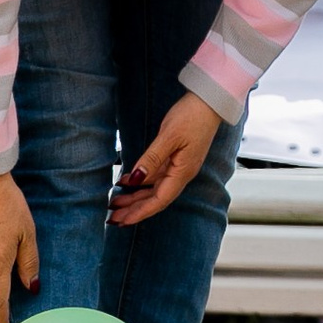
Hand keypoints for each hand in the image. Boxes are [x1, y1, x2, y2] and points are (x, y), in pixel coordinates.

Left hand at [108, 93, 223, 226]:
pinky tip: (127, 181)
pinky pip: (156, 176)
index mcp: (182, 172)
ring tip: (115, 202)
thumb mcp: (169, 136)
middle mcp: (181, 174)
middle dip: (134, 209)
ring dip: (135, 197)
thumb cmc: (193, 116)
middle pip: (155, 199)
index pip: (158, 200)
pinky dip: (141, 181)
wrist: (210, 101)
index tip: (122, 221)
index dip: (139, 212)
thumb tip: (135, 179)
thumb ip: (152, 159)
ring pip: (154, 189)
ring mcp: (180, 166)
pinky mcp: (177, 158)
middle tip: (112, 218)